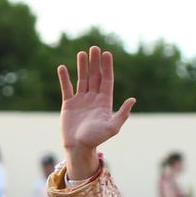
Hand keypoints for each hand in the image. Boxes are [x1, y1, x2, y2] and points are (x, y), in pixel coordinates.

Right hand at [58, 46, 135, 179]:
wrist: (78, 148)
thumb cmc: (96, 139)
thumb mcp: (112, 127)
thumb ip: (122, 113)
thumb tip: (133, 100)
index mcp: (104, 102)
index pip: (106, 80)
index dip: (107, 67)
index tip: (107, 54)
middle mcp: (93, 99)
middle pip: (95, 76)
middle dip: (95, 62)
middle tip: (95, 48)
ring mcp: (81, 100)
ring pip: (82, 79)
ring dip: (82, 66)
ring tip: (82, 53)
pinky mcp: (68, 104)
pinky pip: (66, 88)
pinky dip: (64, 78)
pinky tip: (63, 68)